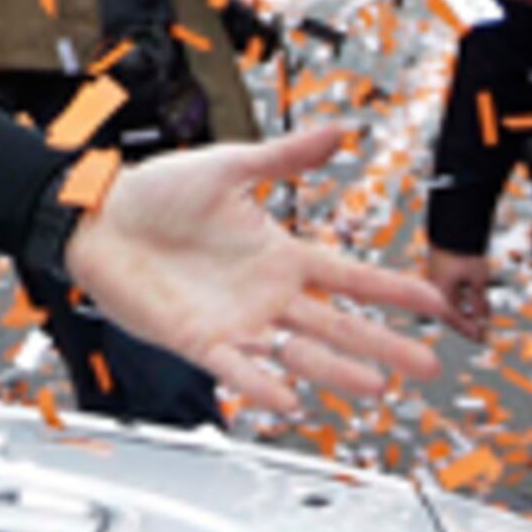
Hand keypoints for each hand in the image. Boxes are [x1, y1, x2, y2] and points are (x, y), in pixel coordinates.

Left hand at [63, 125, 448, 411]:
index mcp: (278, 253)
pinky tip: (290, 401)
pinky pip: (236, 368)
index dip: (392, 291)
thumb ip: (283, 157)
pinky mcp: (197, 340)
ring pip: (297, 352)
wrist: (94, 217)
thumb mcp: (225, 167)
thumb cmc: (154, 193)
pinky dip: (261, 384)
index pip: (349, 276)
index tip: (436, 303)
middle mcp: (265, 293)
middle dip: (383, 345)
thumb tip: (339, 131)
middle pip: (336, 324)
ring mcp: (235, 320)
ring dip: (337, 370)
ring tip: (377, 387)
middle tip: (428, 367)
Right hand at [426, 247, 496, 343]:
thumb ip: (479, 302)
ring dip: (468, 307)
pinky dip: (463, 296)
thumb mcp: (478, 279)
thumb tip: (482, 320)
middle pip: (451, 311)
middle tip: (483, 327)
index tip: (479, 337)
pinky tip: (475, 295)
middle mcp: (435, 288)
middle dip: (469, 319)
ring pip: (452, 300)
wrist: (453, 229)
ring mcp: (435, 279)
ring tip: (484, 309)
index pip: (454, 318)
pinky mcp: (439, 271)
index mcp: (441, 293)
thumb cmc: (464, 253)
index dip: (467, 330)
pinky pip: (450, 290)